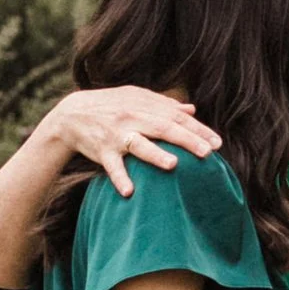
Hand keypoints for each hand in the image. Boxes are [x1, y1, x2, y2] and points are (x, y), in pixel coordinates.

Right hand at [47, 86, 219, 197]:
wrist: (71, 114)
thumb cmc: (109, 106)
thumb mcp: (134, 98)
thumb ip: (163, 103)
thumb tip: (191, 109)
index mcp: (144, 106)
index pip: (176, 117)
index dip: (197, 129)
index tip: (217, 143)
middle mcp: (133, 118)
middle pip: (164, 128)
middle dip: (187, 140)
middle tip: (207, 153)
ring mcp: (117, 135)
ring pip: (139, 144)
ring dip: (155, 154)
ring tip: (172, 164)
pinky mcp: (101, 151)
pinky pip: (112, 166)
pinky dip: (119, 178)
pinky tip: (129, 191)